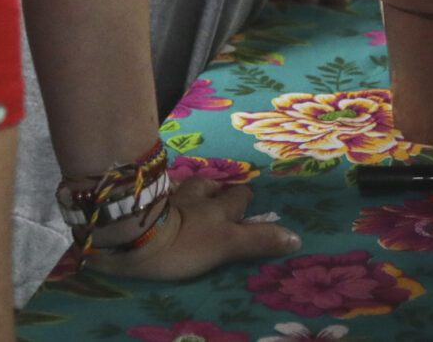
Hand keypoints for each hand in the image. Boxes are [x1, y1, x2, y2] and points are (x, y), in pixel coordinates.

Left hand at [99, 179, 299, 281]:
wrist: (136, 235)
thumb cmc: (186, 242)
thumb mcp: (228, 245)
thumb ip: (260, 241)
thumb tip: (297, 236)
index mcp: (218, 208)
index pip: (238, 197)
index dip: (243, 197)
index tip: (247, 199)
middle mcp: (196, 197)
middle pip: (211, 187)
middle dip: (219, 189)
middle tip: (221, 195)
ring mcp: (168, 198)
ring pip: (184, 187)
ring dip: (191, 189)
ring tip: (192, 195)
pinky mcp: (144, 204)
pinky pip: (157, 194)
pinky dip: (162, 195)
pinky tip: (160, 199)